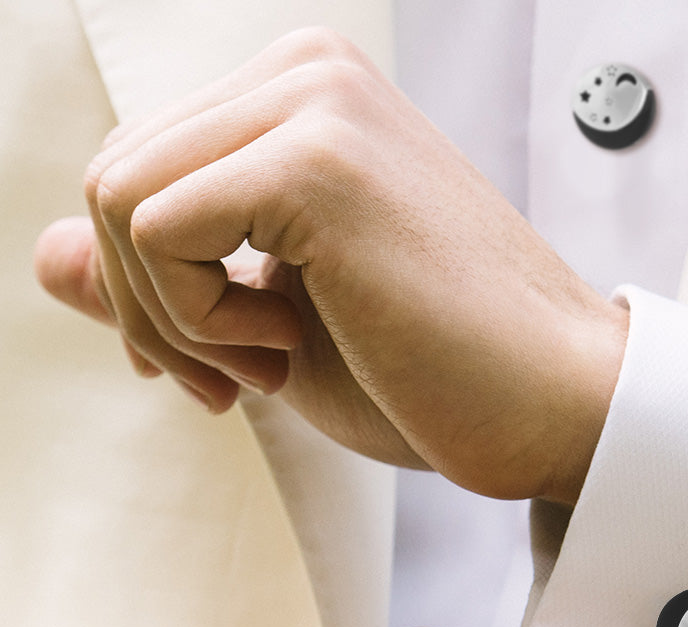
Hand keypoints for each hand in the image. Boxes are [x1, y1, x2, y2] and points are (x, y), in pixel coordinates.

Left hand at [34, 28, 627, 503]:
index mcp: (308, 101)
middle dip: (149, 308)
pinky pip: (157, 230)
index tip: (215, 366)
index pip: (143, 170)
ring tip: (275, 363)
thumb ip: (159, 281)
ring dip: (174, 318)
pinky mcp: (318, 161)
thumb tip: (44, 255)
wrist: (555, 410)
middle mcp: (309, 74)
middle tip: (238, 379)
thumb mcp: (273, 329)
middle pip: (111, 176)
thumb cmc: (441, 377)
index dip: (149, 287)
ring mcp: (315, 104)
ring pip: (116, 199)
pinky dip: (197, 319)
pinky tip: (287, 347)